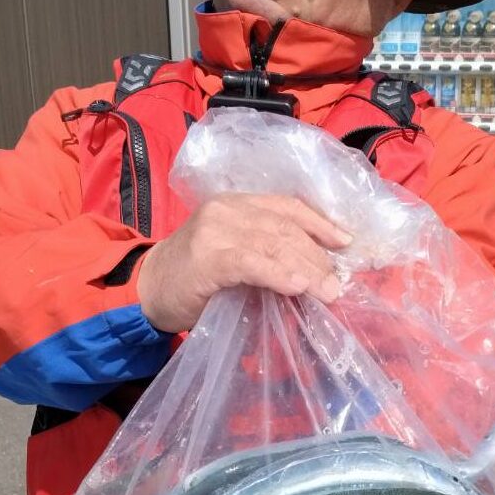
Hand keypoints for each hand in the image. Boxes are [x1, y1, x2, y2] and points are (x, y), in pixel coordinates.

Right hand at [136, 193, 351, 332]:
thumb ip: (265, 253)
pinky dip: (278, 274)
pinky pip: (251, 263)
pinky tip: (297, 287)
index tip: (347, 242)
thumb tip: (315, 274)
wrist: (147, 289)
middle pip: (285, 228)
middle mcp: (228, 209)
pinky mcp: (208, 257)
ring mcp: (216, 230)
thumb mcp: (233, 254)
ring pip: (273, 244)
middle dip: (317, 256)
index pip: (288, 207)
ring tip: (327, 291)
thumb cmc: (194, 278)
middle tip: (338, 284)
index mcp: (238, 203)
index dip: (321, 224)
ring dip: (306, 269)